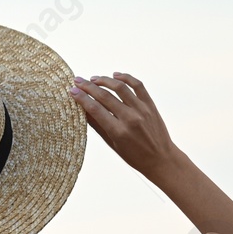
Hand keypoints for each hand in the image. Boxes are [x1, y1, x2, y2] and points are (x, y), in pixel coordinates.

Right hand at [67, 72, 182, 182]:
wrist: (160, 158)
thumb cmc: (134, 156)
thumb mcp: (112, 144)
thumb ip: (98, 126)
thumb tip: (83, 111)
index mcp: (118, 131)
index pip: (95, 109)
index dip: (82, 98)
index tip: (72, 91)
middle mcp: (130, 118)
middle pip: (105, 96)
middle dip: (89, 86)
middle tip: (78, 81)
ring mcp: (141, 110)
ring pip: (120, 87)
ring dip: (105, 80)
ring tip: (94, 78)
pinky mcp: (150, 104)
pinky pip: (138, 85)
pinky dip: (126, 78)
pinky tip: (115, 75)